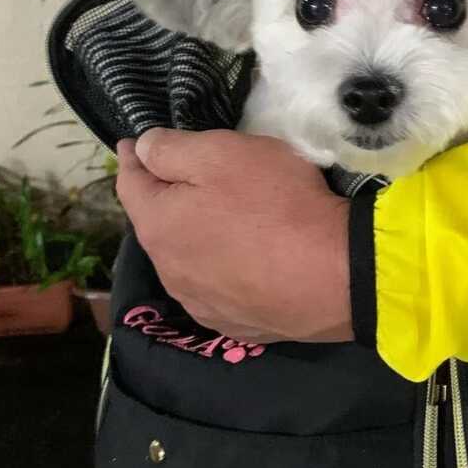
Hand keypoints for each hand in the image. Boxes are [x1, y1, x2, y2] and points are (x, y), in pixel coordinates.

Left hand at [115, 129, 352, 342]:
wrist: (336, 275)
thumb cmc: (277, 203)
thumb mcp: (224, 153)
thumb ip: (173, 148)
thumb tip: (142, 149)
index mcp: (159, 226)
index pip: (131, 183)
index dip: (133, 158)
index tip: (132, 143)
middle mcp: (171, 272)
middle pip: (159, 225)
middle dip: (167, 200)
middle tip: (188, 178)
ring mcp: (204, 304)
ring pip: (188, 262)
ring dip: (196, 239)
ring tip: (222, 223)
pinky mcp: (238, 324)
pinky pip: (219, 290)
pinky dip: (224, 271)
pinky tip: (246, 263)